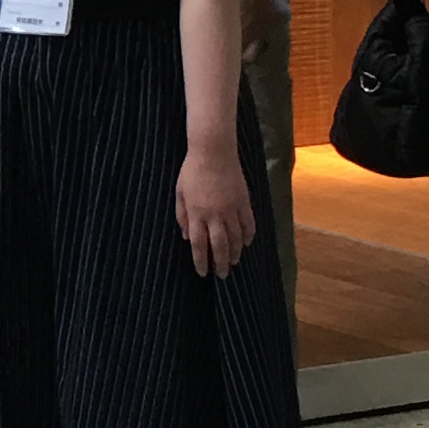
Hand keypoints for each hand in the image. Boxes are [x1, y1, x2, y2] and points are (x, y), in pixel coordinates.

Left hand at [175, 145, 254, 278]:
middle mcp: (215, 215)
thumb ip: (182, 216)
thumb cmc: (192, 171)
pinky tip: (246, 243)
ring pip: (236, 238)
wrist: (214, 152)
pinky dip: (248, 236)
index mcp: (197, 214)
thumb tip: (187, 237)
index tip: (203, 273)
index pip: (199, 245)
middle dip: (220, 263)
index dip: (201, 261)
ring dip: (235, 253)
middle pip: (219, 246)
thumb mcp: (179, 193)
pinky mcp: (244, 201)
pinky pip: (248, 224)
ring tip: (233, 262)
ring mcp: (231, 209)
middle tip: (221, 275)